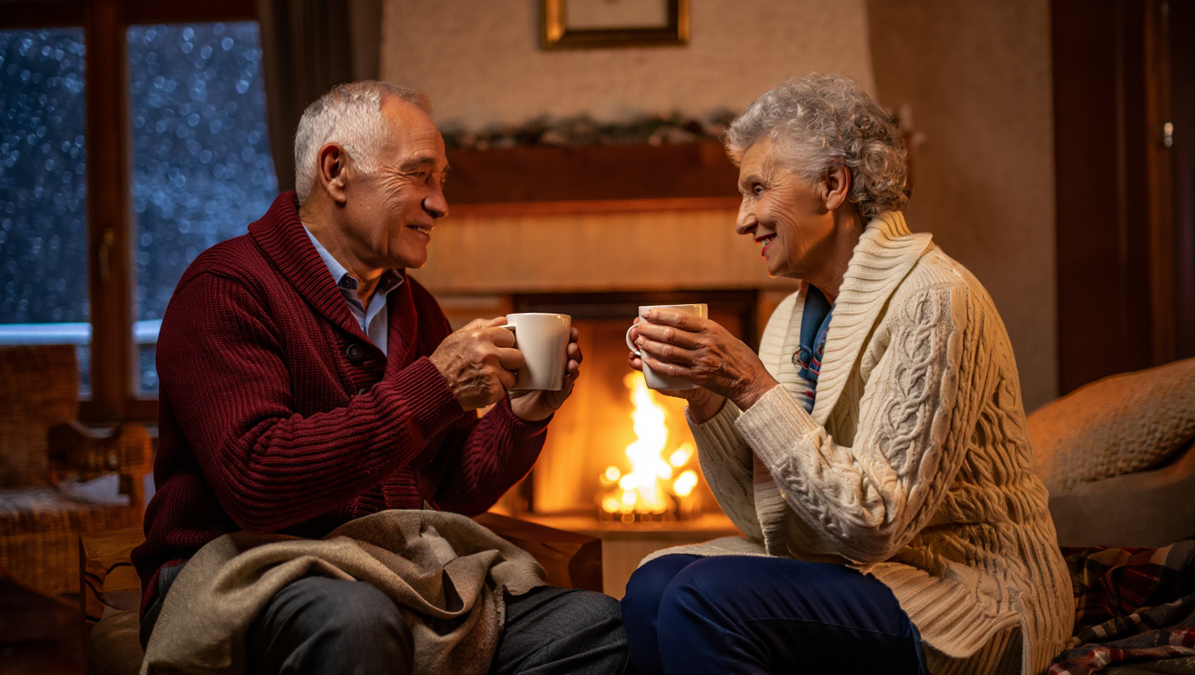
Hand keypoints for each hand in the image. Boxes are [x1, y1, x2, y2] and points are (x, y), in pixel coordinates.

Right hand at [429, 317, 523, 410]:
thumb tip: (504, 320)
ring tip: (484, 378)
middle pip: (518, 357)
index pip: (510, 337)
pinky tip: (481, 388)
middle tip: (493, 367)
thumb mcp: (458, 337)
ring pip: (513, 376)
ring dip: (502, 379)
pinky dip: (495, 392)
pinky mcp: (492, 390)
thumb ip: (482, 326)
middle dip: (509, 363)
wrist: (433, 388)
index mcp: (480, 337)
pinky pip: (504, 390)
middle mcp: (487, 353)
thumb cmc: (445, 361)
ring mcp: (491, 373)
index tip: (496, 351)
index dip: (504, 345)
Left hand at [509, 327, 582, 421]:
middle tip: (571, 347)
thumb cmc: (517, 380)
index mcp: (553, 358)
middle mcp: (560, 369)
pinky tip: (568, 378)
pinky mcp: (557, 398)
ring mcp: (561, 384)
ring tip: (571, 363)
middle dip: (575, 350)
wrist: (515, 407)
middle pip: (573, 357)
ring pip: (572, 372)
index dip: (572, 337)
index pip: (566, 344)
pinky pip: (565, 391)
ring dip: (574, 365)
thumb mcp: (513, 360)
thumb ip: (509, 344)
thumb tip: (501, 321)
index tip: (572, 331)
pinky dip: (568, 384)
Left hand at [632, 309, 777, 411]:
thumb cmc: (737, 355)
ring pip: (668, 351)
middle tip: (638, 329)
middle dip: (650, 330)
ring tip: (639, 341)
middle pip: (671, 335)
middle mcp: (705, 343)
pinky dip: (657, 365)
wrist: (749, 379)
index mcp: (711, 329)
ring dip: (650, 346)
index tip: (648, 314)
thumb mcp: (722, 335)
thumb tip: (679, 323)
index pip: (680, 319)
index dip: (661, 315)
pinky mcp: (698, 377)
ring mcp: (700, 361)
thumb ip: (703, 330)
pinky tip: (646, 361)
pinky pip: (672, 370)